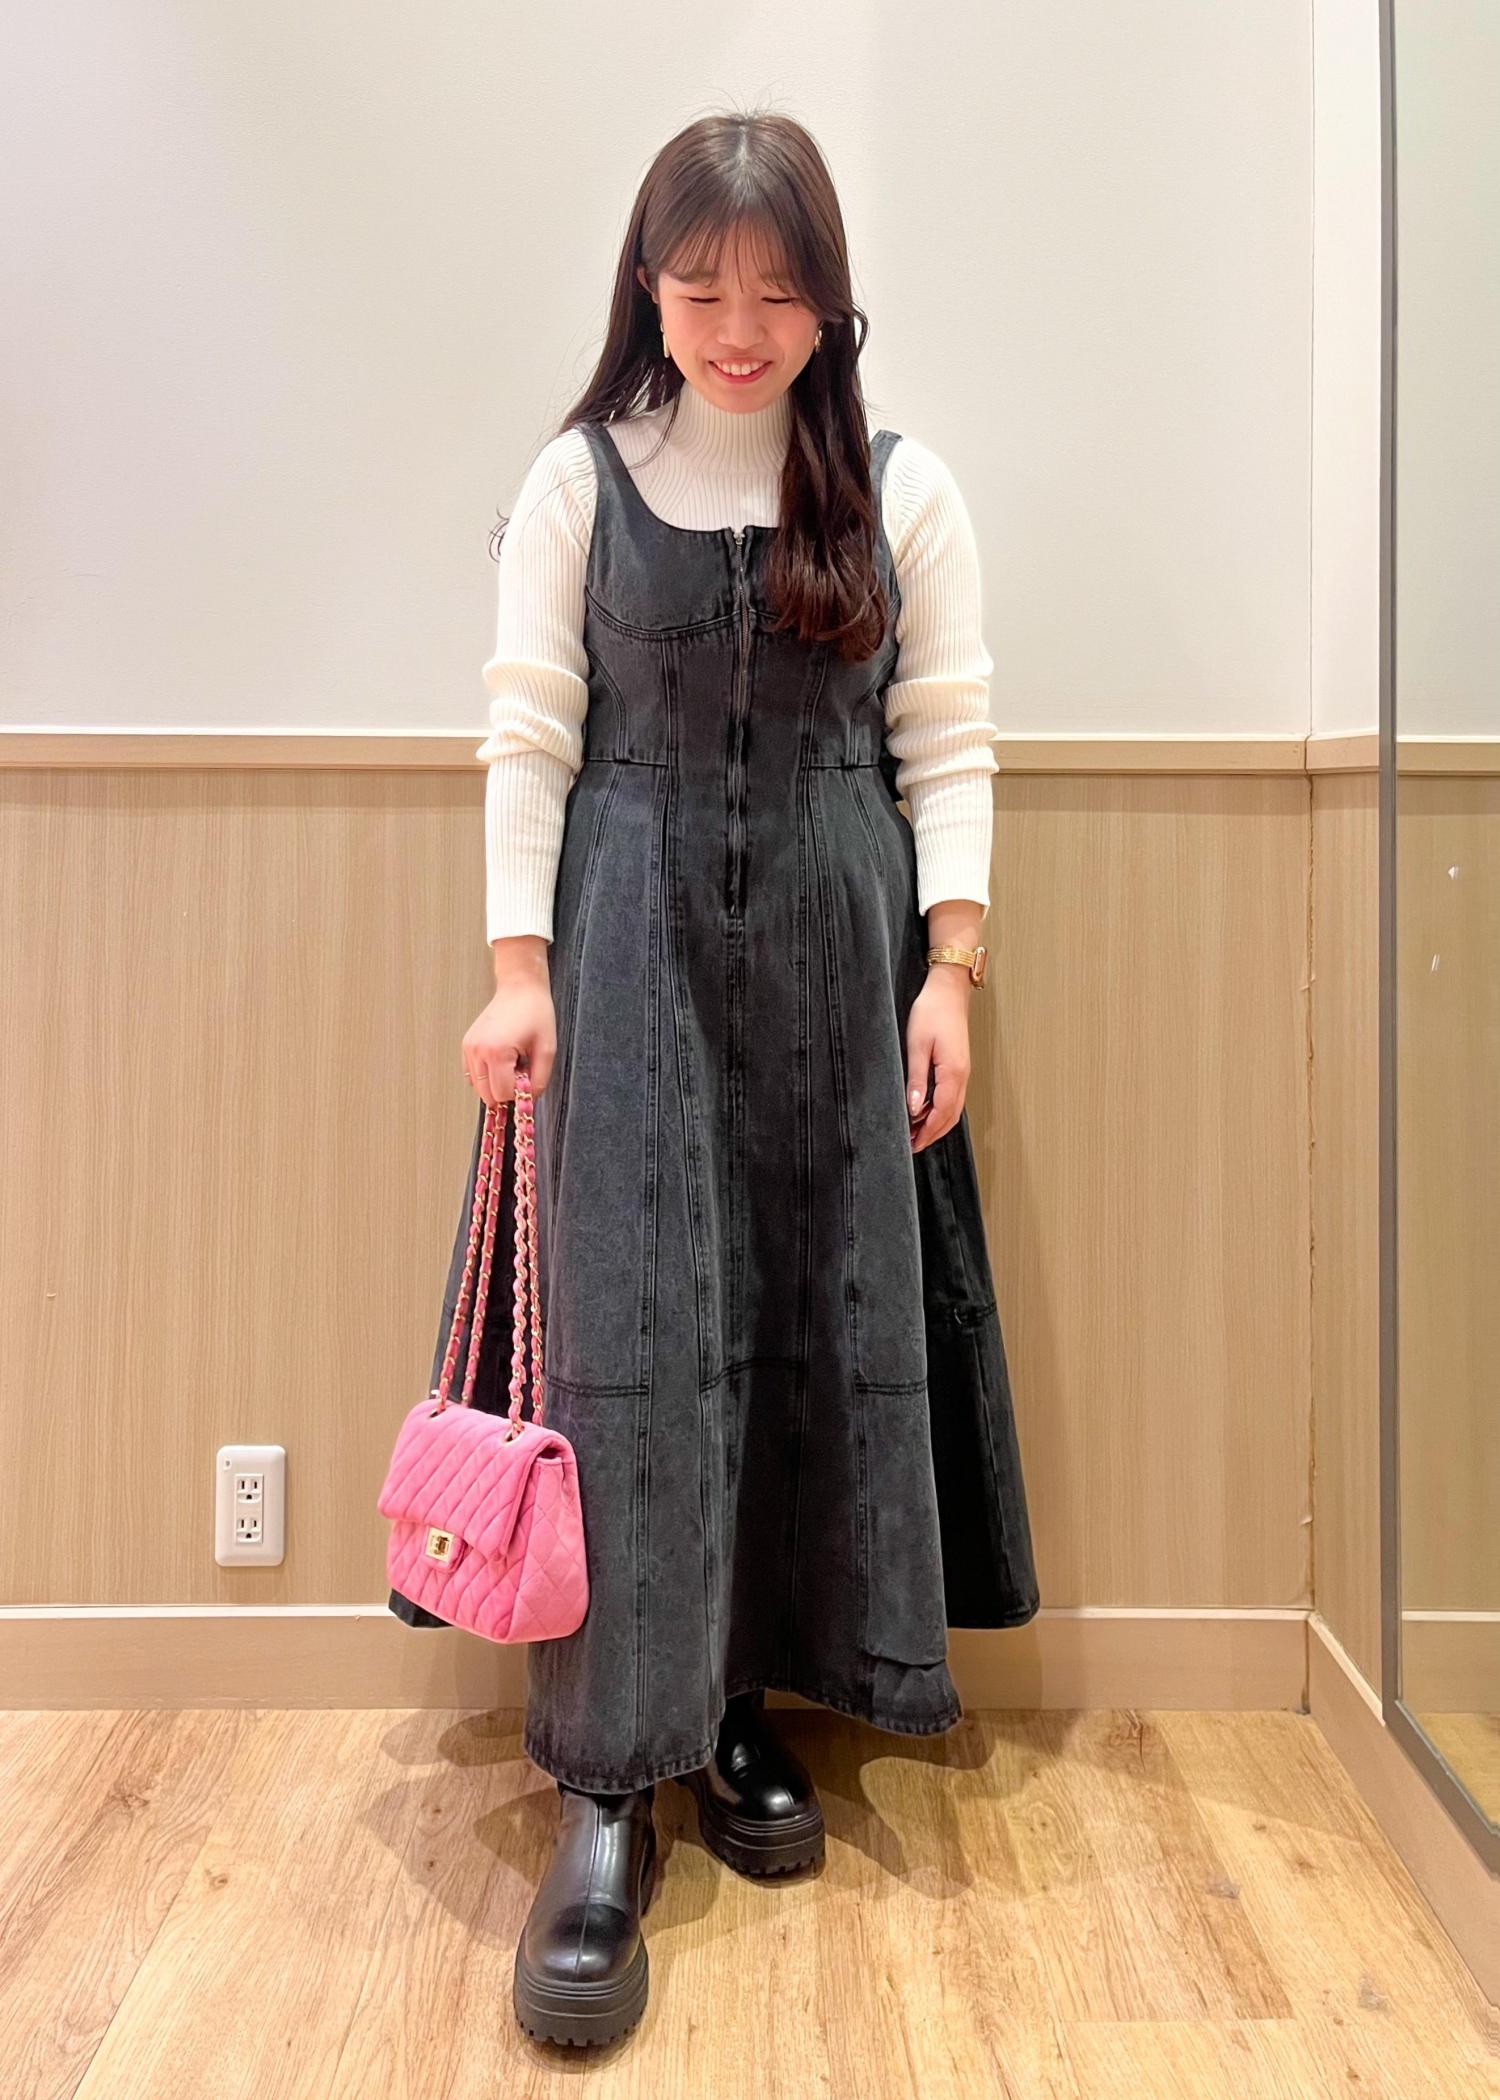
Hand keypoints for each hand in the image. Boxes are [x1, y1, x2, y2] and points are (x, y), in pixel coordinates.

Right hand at [462, 962, 556, 1107]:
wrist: (520, 988)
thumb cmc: (535, 1013)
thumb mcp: (547, 1050)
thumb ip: (539, 1081)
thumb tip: (527, 1100)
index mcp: (496, 1053)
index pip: (502, 1094)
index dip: (518, 1092)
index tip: (528, 1076)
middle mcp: (477, 1051)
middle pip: (487, 1095)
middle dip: (505, 1090)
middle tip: (520, 1070)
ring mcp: (469, 1048)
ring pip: (478, 1087)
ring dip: (495, 1083)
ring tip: (511, 1062)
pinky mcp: (466, 1045)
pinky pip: (472, 1075)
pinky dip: (486, 1076)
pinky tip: (500, 1061)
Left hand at [905, 967, 971, 1152]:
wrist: (948, 990)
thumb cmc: (932, 1012)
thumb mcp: (917, 1046)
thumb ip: (917, 1080)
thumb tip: (914, 1109)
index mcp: (953, 1073)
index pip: (941, 1112)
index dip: (927, 1132)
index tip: (912, 1144)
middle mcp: (962, 1076)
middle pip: (950, 1115)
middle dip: (932, 1133)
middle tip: (912, 1145)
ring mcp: (963, 1072)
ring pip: (953, 1108)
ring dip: (936, 1123)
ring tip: (916, 1133)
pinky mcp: (959, 1066)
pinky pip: (953, 1097)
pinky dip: (941, 1110)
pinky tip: (926, 1111)